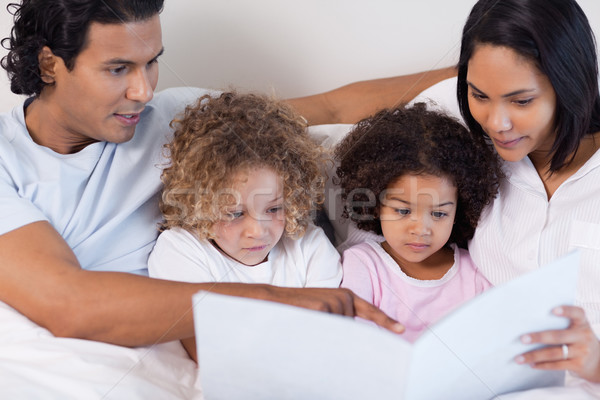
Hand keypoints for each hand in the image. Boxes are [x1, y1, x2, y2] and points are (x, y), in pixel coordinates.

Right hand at [266, 286, 404, 333]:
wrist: (274, 299)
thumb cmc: (300, 308)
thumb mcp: (324, 308)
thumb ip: (341, 315)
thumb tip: (351, 328)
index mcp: (345, 295)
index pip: (369, 310)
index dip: (385, 320)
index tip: (401, 329)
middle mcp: (343, 297)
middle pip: (353, 327)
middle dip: (339, 332)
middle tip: (316, 320)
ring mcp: (335, 302)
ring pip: (341, 330)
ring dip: (327, 332)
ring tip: (309, 319)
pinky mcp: (324, 309)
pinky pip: (330, 330)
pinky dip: (320, 332)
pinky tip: (307, 321)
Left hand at [515, 306, 599, 381]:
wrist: (598, 362)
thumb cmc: (578, 339)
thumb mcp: (577, 328)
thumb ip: (562, 323)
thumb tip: (529, 322)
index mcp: (582, 323)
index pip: (577, 313)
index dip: (566, 311)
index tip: (553, 310)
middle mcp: (584, 336)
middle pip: (558, 336)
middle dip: (538, 337)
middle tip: (522, 339)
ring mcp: (582, 352)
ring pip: (555, 353)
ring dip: (534, 356)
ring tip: (519, 358)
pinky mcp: (578, 365)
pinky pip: (557, 365)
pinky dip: (542, 365)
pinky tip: (531, 364)